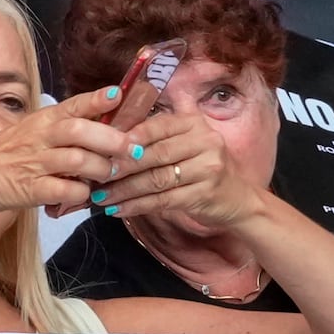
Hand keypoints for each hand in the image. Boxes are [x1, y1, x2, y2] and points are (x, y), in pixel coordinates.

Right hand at [0, 90, 136, 227]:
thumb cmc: (3, 153)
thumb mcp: (31, 131)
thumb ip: (63, 128)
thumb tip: (105, 127)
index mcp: (41, 121)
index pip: (73, 105)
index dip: (97, 99)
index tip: (118, 94)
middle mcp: (39, 138)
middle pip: (80, 131)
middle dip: (111, 140)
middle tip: (131, 149)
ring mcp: (34, 164)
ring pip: (79, 161)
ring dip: (101, 170)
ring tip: (108, 175)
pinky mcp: (30, 190)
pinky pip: (66, 191)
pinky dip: (82, 194)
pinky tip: (83, 194)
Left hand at [97, 100, 249, 233]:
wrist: (238, 198)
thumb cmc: (201, 167)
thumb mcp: (185, 144)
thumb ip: (157, 138)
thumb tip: (109, 138)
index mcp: (195, 124)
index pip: (157, 126)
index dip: (128, 137)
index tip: (101, 147)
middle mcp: (205, 142)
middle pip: (155, 153)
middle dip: (121, 166)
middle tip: (95, 174)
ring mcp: (208, 168)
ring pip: (157, 178)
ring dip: (125, 190)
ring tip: (101, 196)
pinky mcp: (205, 194)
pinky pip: (164, 200)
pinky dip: (138, 205)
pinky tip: (119, 209)